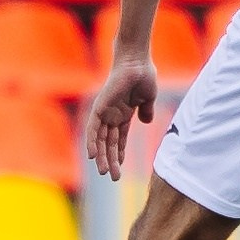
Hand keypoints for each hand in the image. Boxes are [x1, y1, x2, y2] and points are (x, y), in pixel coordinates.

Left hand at [87, 57, 158, 179]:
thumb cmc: (144, 75)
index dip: (119, 154)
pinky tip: (92, 155)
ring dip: (101, 156)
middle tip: (112, 177)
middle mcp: (112, 115)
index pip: (119, 139)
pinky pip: (93, 127)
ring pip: (101, 139)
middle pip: (110, 143)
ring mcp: (105, 112)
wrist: (137, 62)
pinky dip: (92, 141)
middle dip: (111, 160)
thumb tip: (146, 122)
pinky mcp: (100, 107)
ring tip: (103, 172)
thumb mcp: (147, 98)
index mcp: (123, 114)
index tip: (119, 168)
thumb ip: (146, 110)